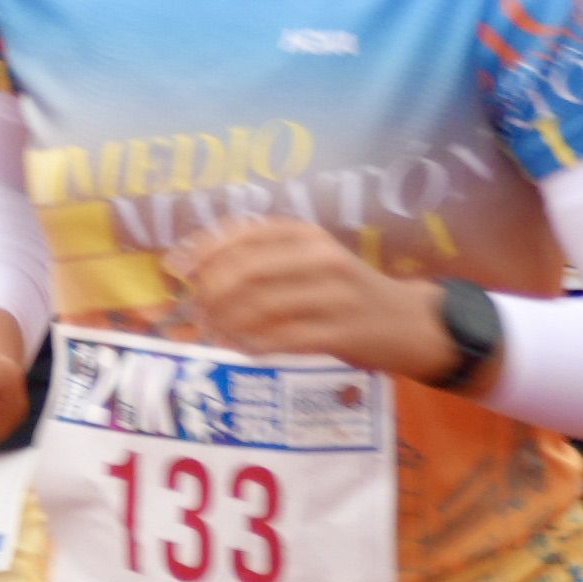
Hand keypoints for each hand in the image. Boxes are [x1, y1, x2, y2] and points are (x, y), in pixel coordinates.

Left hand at [170, 214, 455, 379]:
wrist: (407, 322)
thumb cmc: (347, 291)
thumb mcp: (311, 261)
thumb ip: (265, 260)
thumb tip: (197, 271)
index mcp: (308, 234)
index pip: (244, 232)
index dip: (203, 248)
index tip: (175, 267)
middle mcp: (320, 257)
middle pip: (246, 271)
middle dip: (209, 293)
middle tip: (194, 311)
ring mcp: (332, 295)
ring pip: (259, 307)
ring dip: (225, 323)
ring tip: (210, 333)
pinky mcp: (340, 332)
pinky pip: (281, 339)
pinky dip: (251, 345)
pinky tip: (239, 349)